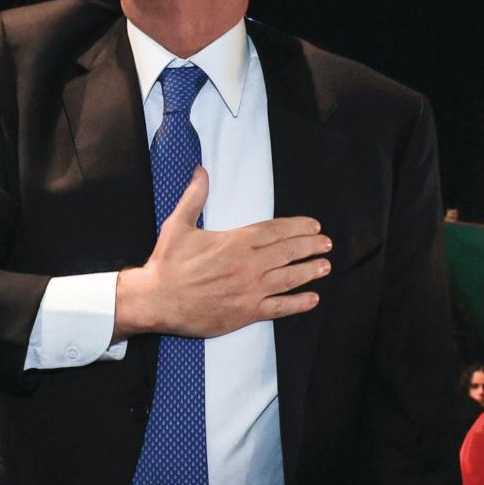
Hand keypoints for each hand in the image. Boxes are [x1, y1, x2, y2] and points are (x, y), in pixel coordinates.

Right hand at [113, 169, 326, 340]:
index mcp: (236, 242)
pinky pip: (280, 308)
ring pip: (290, 278)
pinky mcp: (246, 312)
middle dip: (311, 246)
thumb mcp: (178, 224)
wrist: (156, 299)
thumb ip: (195, 197)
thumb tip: (201, 171)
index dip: (298, 227)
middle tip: (326, 243)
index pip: (276, 230)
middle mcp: (248, 265)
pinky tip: (312, 298)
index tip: (314, 226)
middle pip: (288, 252)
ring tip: (325, 265)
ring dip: (311, 271)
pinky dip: (299, 303)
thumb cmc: (167, 263)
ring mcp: (250, 290)